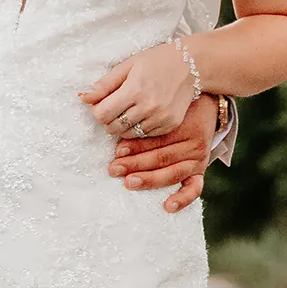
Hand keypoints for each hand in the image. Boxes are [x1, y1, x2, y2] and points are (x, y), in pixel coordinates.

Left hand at [81, 42, 199, 144]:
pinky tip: (143, 114)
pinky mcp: (170, 125)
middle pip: (113, 128)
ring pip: (128, 135)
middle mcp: (148, 107)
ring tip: (128, 110)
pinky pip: (145, 136)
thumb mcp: (127, 65)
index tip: (101, 103)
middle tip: (114, 107)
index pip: (102, 114)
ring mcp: (161, 118)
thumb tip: (83, 98)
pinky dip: (139, 128)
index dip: (96, 111)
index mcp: (134, 90)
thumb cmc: (156, 61)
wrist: (192, 65)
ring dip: (122, 126)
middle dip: (108, 120)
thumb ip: (104, 84)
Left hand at [109, 91, 218, 213]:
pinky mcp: (201, 168)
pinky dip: (183, 198)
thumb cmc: (166, 90)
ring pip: (173, 172)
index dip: (136, 144)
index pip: (156, 136)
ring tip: (129, 182)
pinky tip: (167, 206)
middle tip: (114, 169)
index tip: (117, 149)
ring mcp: (198, 156)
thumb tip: (84, 97)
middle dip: (136, 164)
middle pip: (162, 156)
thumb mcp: (141, 81)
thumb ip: (115, 89)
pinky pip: (195, 187)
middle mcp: (193, 139)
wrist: (201, 92)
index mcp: (180, 121)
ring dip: (150, 179)